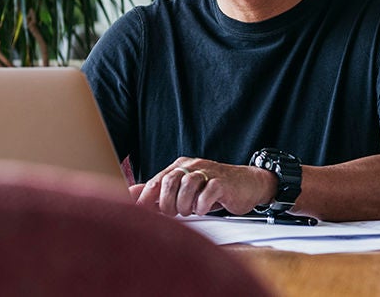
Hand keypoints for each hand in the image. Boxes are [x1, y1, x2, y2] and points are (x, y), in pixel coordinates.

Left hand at [131, 157, 276, 216]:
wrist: (247, 184)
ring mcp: (208, 172)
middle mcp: (192, 166)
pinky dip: (202, 204)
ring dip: (185, 204)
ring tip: (189, 211)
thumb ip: (159, 191)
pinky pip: (208, 191)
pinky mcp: (223, 182)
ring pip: (188, 184)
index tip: (141, 213)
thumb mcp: (184, 189)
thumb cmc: (214, 189)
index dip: (147, 198)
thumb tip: (132, 194)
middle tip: (174, 213)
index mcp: (180, 167)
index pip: (157, 180)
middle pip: (170, 181)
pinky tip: (202, 209)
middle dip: (168, 203)